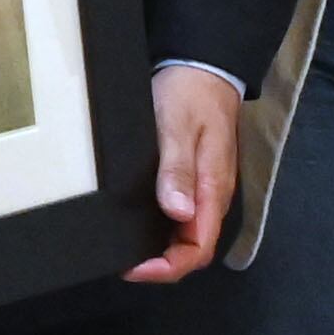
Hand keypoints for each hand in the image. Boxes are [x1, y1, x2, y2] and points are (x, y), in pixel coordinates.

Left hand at [125, 64, 240, 282]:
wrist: (203, 66)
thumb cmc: (190, 94)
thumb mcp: (178, 127)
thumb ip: (178, 169)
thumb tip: (176, 212)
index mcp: (213, 189)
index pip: (197, 247)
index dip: (167, 266)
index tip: (133, 268)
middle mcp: (211, 196)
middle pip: (191, 247)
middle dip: (160, 264)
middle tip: (120, 262)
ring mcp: (204, 188)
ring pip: (185, 233)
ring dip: (159, 247)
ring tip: (123, 248)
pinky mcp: (194, 177)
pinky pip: (180, 214)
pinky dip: (159, 227)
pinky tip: (135, 223)